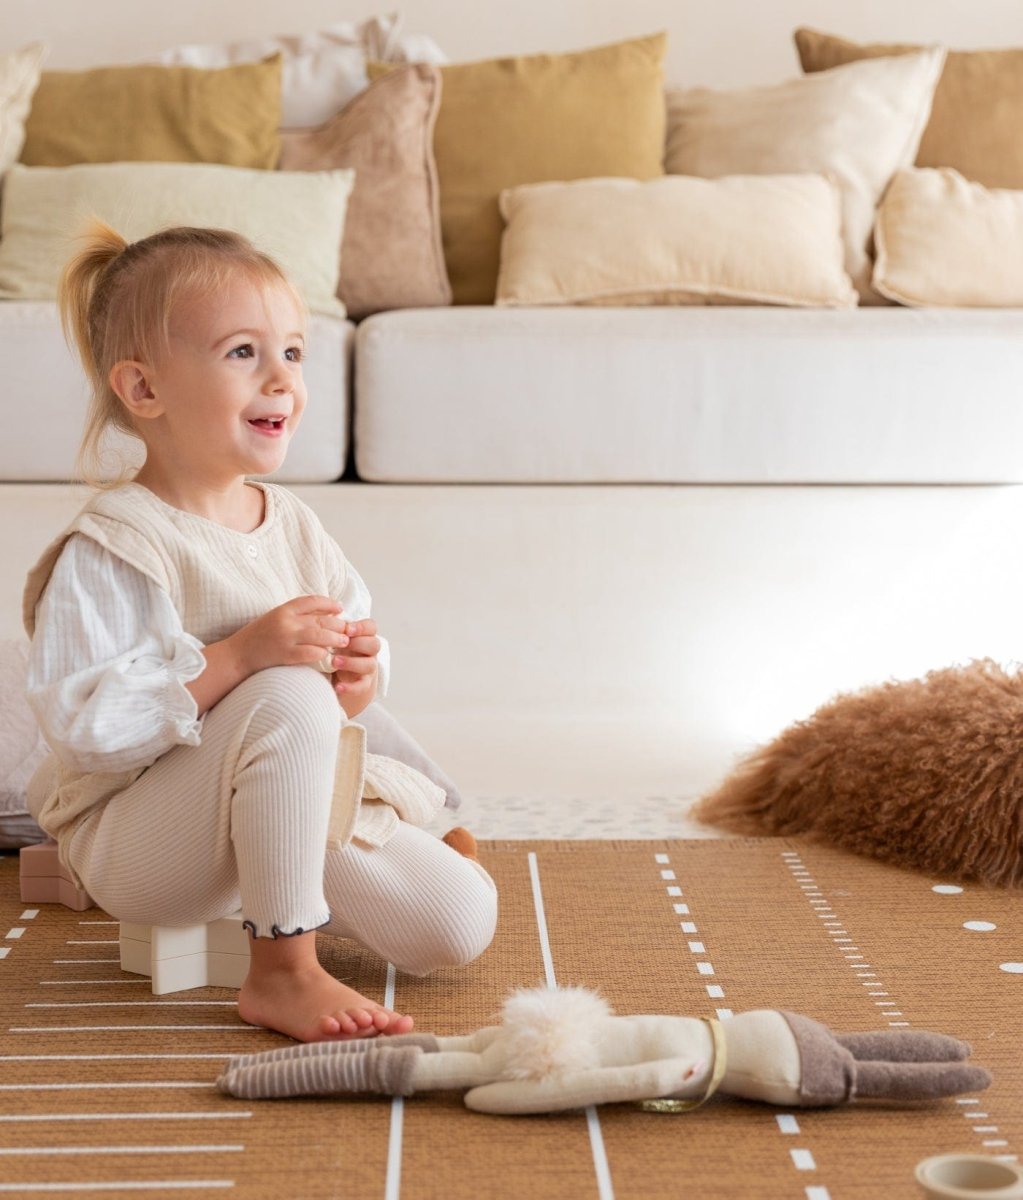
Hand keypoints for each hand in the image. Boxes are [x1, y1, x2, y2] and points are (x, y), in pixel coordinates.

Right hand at [229, 596, 350, 674]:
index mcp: (283, 609)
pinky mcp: (285, 655)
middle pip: (320, 619)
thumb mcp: (275, 618)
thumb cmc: (258, 637)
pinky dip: (322, 653)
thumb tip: (324, 612)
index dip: (329, 603)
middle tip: (347, 629)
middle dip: (338, 624)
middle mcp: (286, 621)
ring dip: (335, 639)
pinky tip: (326, 654)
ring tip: (344, 642)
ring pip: (319, 635)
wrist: (237, 655)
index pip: (312, 601)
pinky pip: (311, 652)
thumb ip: (295, 614)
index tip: (340, 608)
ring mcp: (286, 638)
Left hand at [330, 617, 379, 718]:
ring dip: (352, 662)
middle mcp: (369, 653)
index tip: (347, 629)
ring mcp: (368, 669)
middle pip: (374, 644)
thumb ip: (334, 631)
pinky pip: (361, 686)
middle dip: (358, 643)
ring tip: (334, 662)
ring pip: (369, 664)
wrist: (340, 680)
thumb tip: (321, 618)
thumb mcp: (336, 640)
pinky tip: (338, 687)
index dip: (362, 627)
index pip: (371, 627)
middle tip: (341, 644)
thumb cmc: (336, 653)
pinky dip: (351, 687)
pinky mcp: (363, 685)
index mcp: (363, 638)